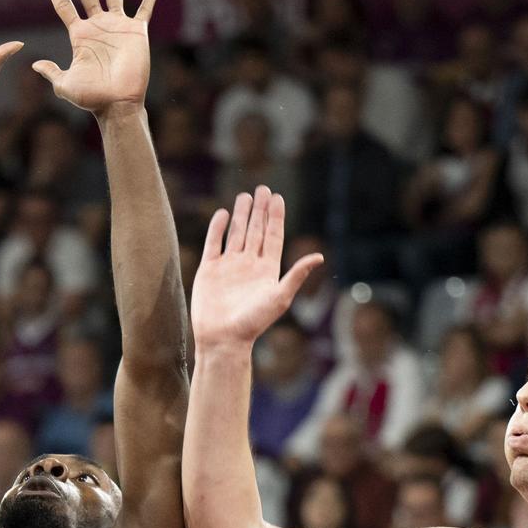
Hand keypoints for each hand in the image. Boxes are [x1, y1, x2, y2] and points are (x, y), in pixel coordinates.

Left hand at [35, 0, 158, 116]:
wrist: (117, 103)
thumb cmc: (91, 97)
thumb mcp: (65, 84)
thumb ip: (51, 72)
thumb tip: (34, 65)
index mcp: (79, 35)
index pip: (64, 7)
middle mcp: (97, 27)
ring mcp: (117, 27)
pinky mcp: (136, 32)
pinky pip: (144, 12)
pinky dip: (149, 0)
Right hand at [190, 187, 322, 350]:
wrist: (223, 338)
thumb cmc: (254, 322)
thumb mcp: (280, 297)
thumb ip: (296, 275)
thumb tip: (319, 256)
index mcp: (267, 269)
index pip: (272, 236)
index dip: (275, 216)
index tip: (277, 197)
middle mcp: (248, 264)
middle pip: (255, 230)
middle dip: (259, 209)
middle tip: (262, 188)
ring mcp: (228, 266)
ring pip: (236, 233)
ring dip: (241, 215)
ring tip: (244, 196)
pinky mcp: (208, 270)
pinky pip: (214, 244)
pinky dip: (218, 228)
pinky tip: (223, 214)